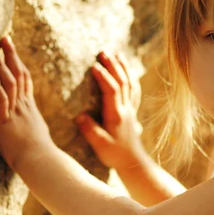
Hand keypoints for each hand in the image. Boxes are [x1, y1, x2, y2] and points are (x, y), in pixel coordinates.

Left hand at [0, 36, 54, 170]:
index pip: (25, 80)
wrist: (41, 161)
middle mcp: (23, 106)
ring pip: (10, 84)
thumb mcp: (37, 132)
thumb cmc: (40, 152)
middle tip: (4, 37)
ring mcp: (15, 113)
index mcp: (29, 108)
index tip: (12, 48)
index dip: (18, 62)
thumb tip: (31, 120)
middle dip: (11, 55)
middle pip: (19, 75)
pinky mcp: (5, 122)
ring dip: (1, 66)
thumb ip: (31, 122)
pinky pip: (2, 101)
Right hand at [75, 51, 144, 169]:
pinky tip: (128, 72)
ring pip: (129, 84)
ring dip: (123, 68)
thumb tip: (79, 116)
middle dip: (113, 65)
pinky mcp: (131, 113)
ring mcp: (130, 110)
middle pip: (121, 82)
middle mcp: (125, 109)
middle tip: (104, 51)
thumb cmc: (115, 155)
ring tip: (117, 54)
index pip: (111, 91)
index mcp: (116, 115)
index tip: (94, 66)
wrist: (133, 162)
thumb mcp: (100, 145)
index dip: (104, 77)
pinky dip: (131, 78)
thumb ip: (90, 130)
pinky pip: (133, 91)